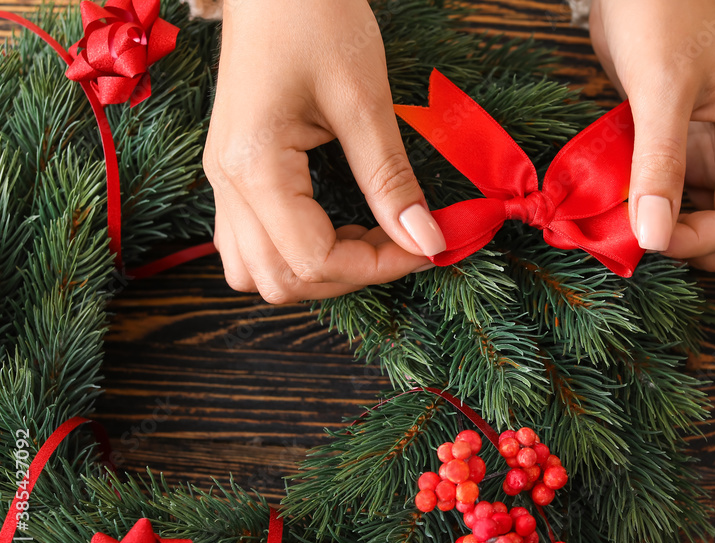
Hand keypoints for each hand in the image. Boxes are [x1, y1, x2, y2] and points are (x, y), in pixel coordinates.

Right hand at [203, 0, 445, 303]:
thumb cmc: (315, 17)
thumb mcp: (364, 101)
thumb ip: (391, 181)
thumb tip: (427, 242)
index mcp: (254, 168)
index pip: (313, 261)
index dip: (378, 267)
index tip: (426, 246)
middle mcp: (227, 185)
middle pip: (279, 281)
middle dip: (348, 276)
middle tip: (400, 241)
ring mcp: (224, 182)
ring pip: (256, 272)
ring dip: (317, 271)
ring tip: (366, 235)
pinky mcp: (234, 174)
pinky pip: (252, 244)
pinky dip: (297, 252)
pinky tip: (337, 224)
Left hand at [590, 0, 714, 270]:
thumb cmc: (658, 16)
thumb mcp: (659, 91)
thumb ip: (659, 167)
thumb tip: (654, 239)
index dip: (702, 241)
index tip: (650, 242)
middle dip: (711, 252)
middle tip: (657, 244)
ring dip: (684, 239)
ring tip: (635, 230)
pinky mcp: (684, 153)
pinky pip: (684, 203)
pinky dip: (661, 216)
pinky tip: (626, 211)